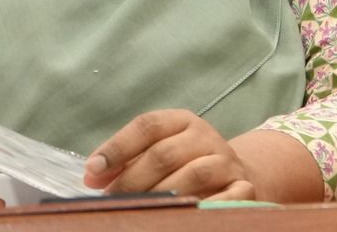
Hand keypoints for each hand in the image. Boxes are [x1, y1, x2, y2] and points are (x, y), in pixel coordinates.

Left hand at [85, 109, 254, 199]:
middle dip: (132, 180)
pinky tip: (182, 215)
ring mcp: (226, 162)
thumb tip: (92, 174)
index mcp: (182, 121)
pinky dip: (203, 206)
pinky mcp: (244, 186)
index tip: (92, 171)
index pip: (148, 125)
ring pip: (193, 174)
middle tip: (111, 200)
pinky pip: (226, 197)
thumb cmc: (184, 166)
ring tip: (142, 210)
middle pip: (164, 153)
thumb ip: (126, 160)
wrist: (235, 175)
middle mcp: (206, 137)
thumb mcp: (158, 153)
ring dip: (162, 195)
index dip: (117, 147)